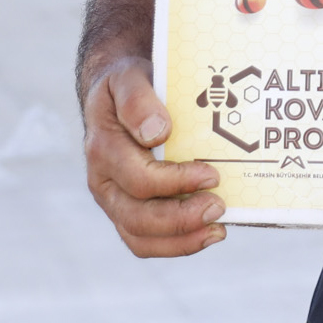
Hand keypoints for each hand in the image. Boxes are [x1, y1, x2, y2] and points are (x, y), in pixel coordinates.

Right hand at [81, 56, 226, 256]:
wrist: (116, 95)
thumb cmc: (128, 85)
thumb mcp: (128, 77)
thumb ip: (137, 100)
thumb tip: (156, 133)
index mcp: (103, 148)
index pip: (139, 178)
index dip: (176, 182)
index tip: (212, 175)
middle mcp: (103, 181)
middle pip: (138, 216)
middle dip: (182, 218)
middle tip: (219, 206)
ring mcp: (113, 200)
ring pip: (140, 237)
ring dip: (182, 239)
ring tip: (218, 229)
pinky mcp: (127, 211)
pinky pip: (145, 241)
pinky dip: (175, 245)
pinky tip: (205, 235)